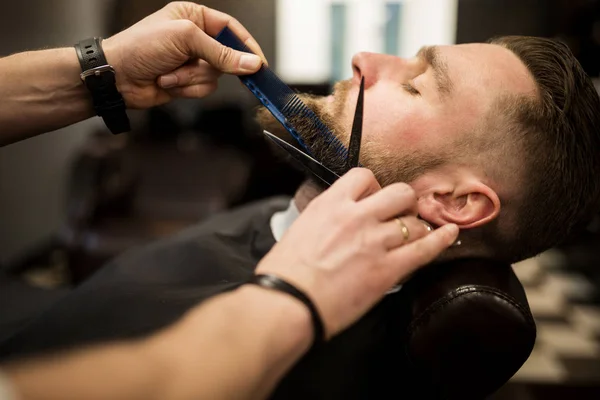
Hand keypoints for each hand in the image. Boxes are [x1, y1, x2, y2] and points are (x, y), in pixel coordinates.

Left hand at [102, 1, 266, 108]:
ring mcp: (190, 61)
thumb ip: (221, 53)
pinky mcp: (186, 81)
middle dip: (211, 65)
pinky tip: (168, 82)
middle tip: (203, 66)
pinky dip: (187, 88)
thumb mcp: (185, 40)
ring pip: (215, 76)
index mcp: (193, 17)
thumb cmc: (140, 47)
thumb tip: (250, 62)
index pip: (231, 28)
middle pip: (226, 56)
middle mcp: (194, 38)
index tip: (259, 63)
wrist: (116, 76)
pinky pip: (203, 89)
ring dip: (193, 78)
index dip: (246, 45)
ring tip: (171, 73)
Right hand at [256, 168, 458, 338]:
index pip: (363, 177)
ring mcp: (375, 241)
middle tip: (401, 215)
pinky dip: (441, 239)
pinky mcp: (388, 269)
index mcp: (331, 204)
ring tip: (417, 235)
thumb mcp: (300, 230)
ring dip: (417, 228)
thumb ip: (324, 219)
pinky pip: (425, 248)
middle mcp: (357, 216)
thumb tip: (334, 222)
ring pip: (414, 222)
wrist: (288, 300)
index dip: (374, 186)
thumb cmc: (285, 272)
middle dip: (404, 203)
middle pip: (399, 193)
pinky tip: (449, 233)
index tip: (375, 198)